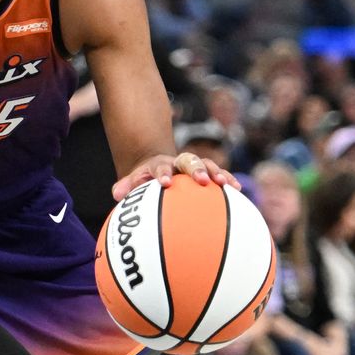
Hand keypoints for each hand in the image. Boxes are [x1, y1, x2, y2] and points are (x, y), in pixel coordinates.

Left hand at [111, 150, 239, 199]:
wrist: (159, 170)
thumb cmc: (145, 182)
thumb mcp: (133, 182)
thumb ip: (126, 186)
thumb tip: (116, 194)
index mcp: (159, 165)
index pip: (161, 167)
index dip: (163, 173)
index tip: (165, 183)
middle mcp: (178, 162)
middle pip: (188, 160)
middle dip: (195, 169)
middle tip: (202, 180)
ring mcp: (194, 166)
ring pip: (206, 164)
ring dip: (216, 171)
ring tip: (226, 183)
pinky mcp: (207, 172)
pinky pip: (219, 175)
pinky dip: (228, 180)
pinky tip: (238, 189)